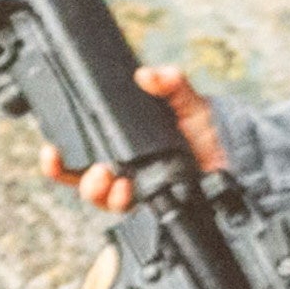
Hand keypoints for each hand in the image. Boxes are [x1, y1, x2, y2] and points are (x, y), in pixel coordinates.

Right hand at [40, 64, 229, 213]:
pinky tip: (131, 193)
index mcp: (122, 145)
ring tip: (116, 183)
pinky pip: (134, 213)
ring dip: (103, 193)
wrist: (240, 155)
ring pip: (106, 202)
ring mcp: (141, 192)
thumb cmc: (209, 128)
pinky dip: (127, 203)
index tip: (50, 152)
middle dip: (83, 181)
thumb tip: (147, 75)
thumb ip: (170, 83)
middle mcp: (125, 171)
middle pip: (86, 185)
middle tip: (98, 172)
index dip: (59, 160)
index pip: (80, 155)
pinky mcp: (157, 207)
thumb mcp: (187, 100)